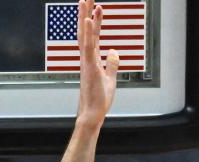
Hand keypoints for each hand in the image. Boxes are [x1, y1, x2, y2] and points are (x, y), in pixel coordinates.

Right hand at [76, 0, 120, 127]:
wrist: (93, 114)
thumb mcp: (110, 79)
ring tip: (85, 0)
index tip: (96, 7)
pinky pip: (88, 45)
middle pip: (86, 31)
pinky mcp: (90, 66)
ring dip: (85, 16)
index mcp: (92, 61)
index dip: (94, 22)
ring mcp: (87, 61)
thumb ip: (112, 64)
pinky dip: (87, 31)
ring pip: (85, 34)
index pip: (94, 37)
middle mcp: (87, 58)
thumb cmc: (99, 100)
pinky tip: (87, 18)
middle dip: (86, 13)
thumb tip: (114, 51)